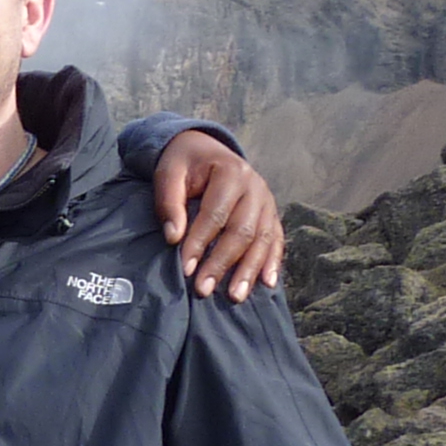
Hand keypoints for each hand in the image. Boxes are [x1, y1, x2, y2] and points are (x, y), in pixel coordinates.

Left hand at [154, 131, 284, 301]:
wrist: (205, 148)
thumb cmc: (184, 163)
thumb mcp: (169, 172)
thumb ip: (170, 202)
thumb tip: (173, 238)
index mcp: (231, 172)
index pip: (215, 214)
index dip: (200, 242)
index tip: (184, 268)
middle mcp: (255, 186)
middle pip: (242, 231)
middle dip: (222, 263)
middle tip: (204, 290)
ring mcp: (267, 200)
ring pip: (263, 239)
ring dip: (248, 270)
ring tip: (235, 297)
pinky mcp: (271, 213)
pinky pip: (276, 239)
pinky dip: (272, 262)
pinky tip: (267, 283)